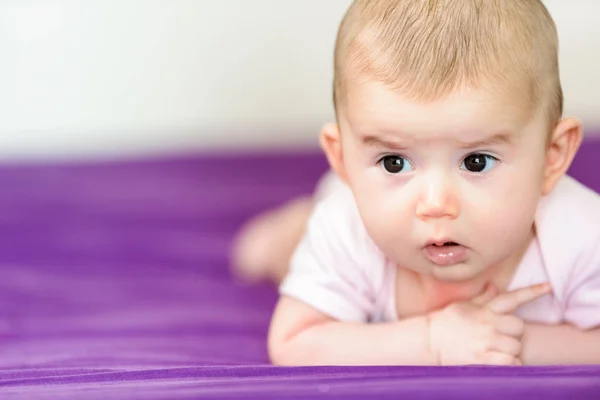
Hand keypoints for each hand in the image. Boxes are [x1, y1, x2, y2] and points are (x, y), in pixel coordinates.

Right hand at [428, 283, 550, 365]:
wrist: (428, 340)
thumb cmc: (445, 323)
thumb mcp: (463, 306)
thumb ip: (482, 298)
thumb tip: (494, 285)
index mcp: (484, 309)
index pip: (511, 298)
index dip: (532, 292)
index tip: (548, 287)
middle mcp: (487, 323)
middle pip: (519, 327)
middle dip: (512, 334)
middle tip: (498, 338)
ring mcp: (486, 341)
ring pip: (515, 346)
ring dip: (509, 351)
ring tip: (493, 351)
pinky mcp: (483, 358)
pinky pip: (510, 362)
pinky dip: (508, 364)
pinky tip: (497, 362)